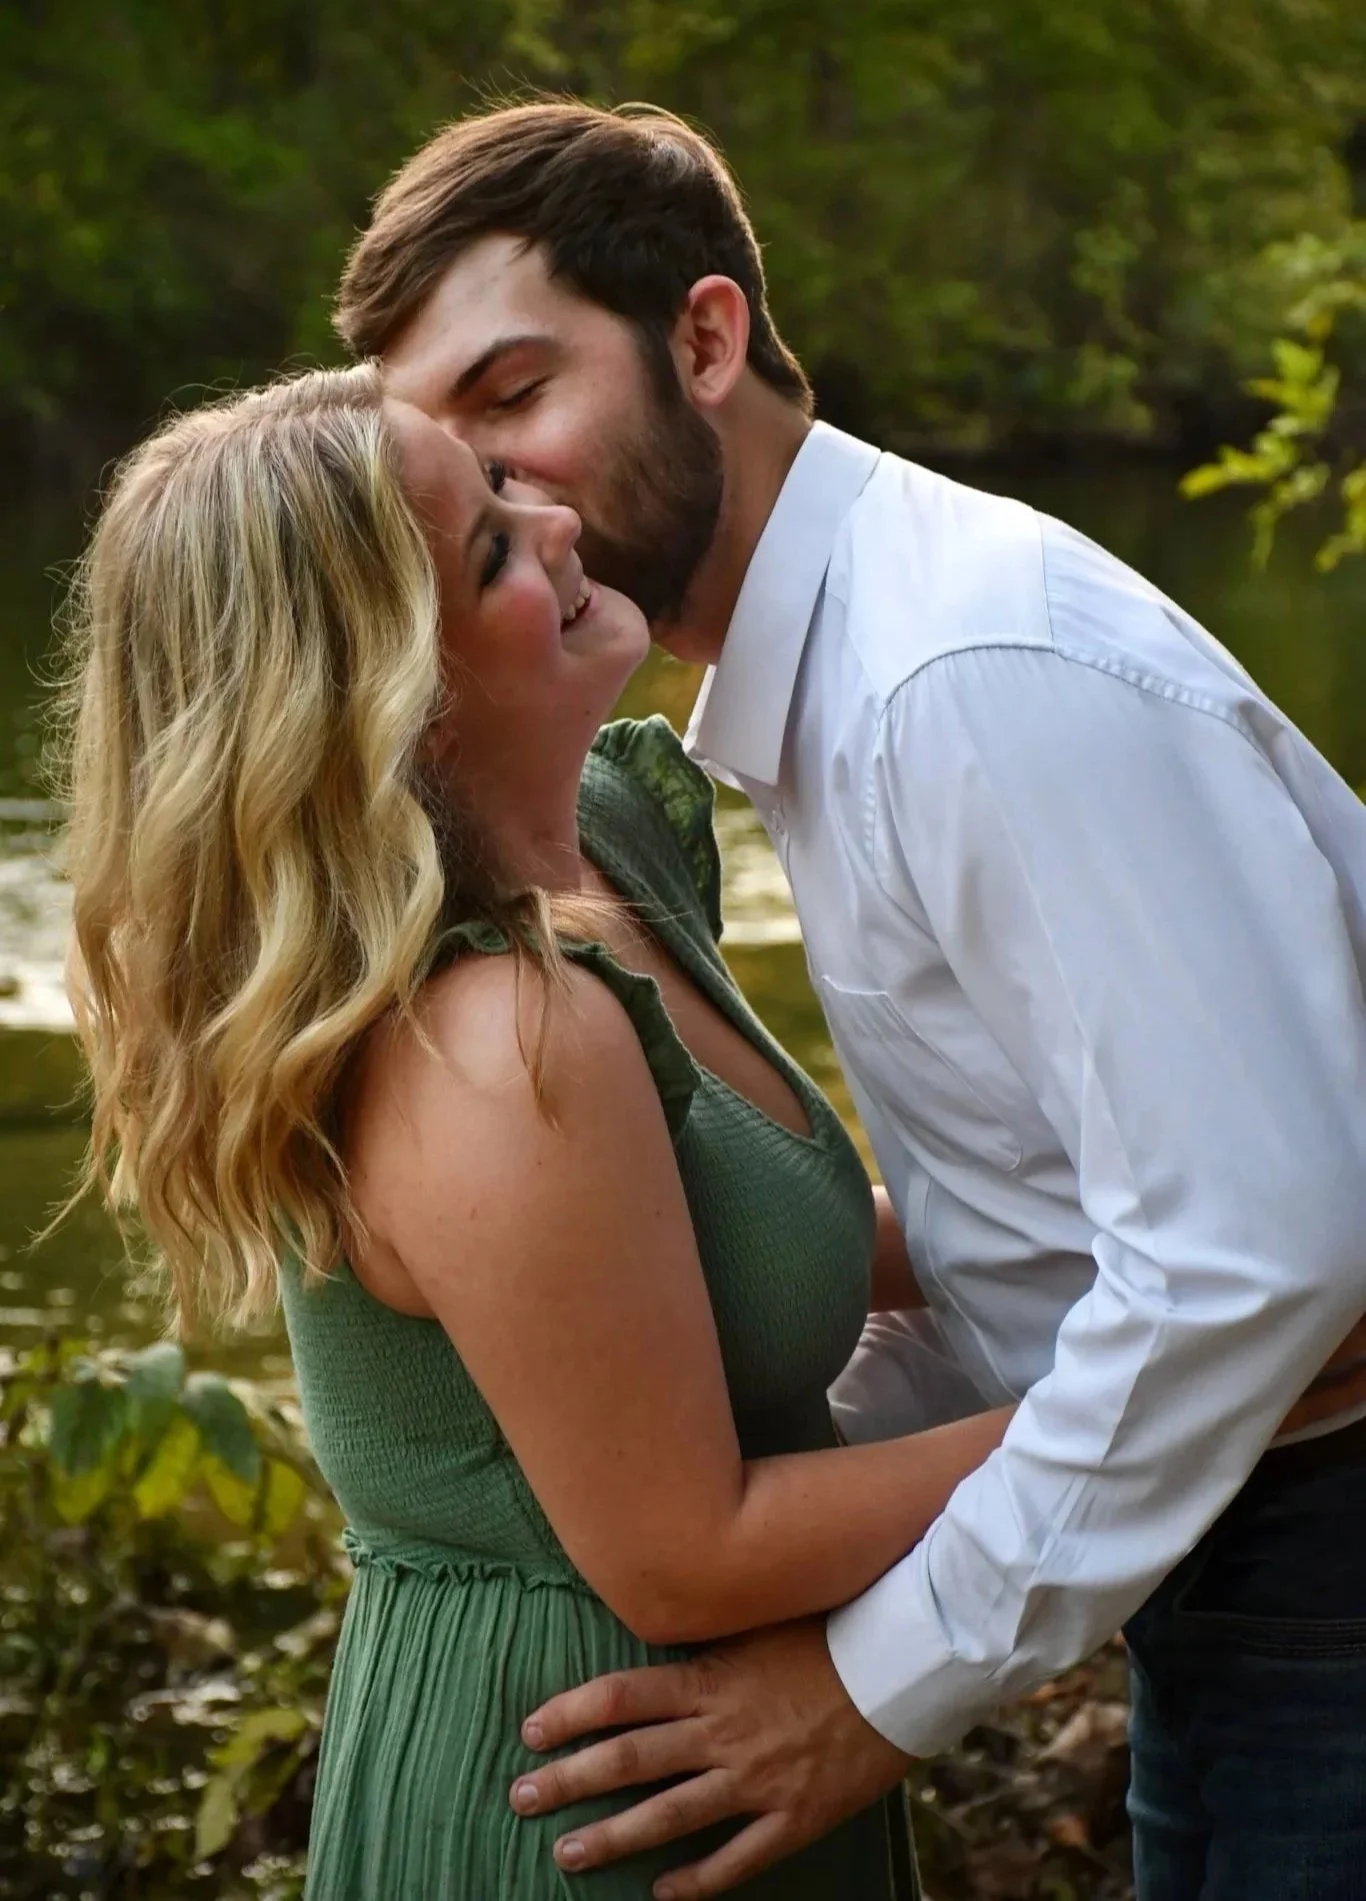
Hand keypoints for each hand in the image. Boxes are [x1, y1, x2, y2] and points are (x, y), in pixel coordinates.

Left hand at [507, 1615, 911, 1897]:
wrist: (903, 1667)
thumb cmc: (831, 1632)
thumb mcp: (760, 1624)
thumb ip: (709, 1645)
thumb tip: (658, 1644)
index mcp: (711, 1679)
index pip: (620, 1697)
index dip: (570, 1714)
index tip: (530, 1731)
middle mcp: (723, 1732)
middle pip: (629, 1760)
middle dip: (568, 1781)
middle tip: (520, 1799)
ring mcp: (756, 1779)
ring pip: (668, 1816)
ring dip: (612, 1837)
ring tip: (566, 1855)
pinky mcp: (795, 1816)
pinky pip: (736, 1859)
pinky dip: (696, 1880)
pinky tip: (661, 1893)